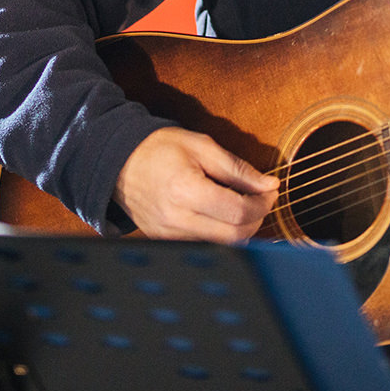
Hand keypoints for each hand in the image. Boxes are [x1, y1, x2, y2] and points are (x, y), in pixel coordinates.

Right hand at [113, 126, 277, 241]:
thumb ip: (237, 168)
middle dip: (257, 219)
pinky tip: (222, 214)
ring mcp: (169, 235)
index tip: (270, 190)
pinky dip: (221, 232)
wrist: (119, 162)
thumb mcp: (201, 146)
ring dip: (242, 228)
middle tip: (262, 198)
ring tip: (243, 204)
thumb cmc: (160, 148)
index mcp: (185, 191)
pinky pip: (205, 244)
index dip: (262, 203)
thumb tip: (268, 185)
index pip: (238, 211)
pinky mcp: (166, 241)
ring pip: (222, 245)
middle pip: (234, 235)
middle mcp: (176, 220)